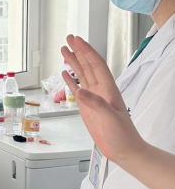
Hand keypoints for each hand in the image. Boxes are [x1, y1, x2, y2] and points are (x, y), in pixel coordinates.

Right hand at [61, 35, 145, 164]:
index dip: (86, 51)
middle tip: (69, 38)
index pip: (96, 64)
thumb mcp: (110, 118)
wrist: (124, 150)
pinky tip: (64, 73)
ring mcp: (93, 97)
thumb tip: (80, 91)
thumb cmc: (122, 135)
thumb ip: (95, 103)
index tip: (77, 40)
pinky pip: (77, 88)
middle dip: (78, 50)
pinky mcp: (86, 106)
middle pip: (88, 64)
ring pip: (82, 74)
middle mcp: (100, 90)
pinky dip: (70, 79)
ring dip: (73, 61)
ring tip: (64, 50)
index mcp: (108, 89)